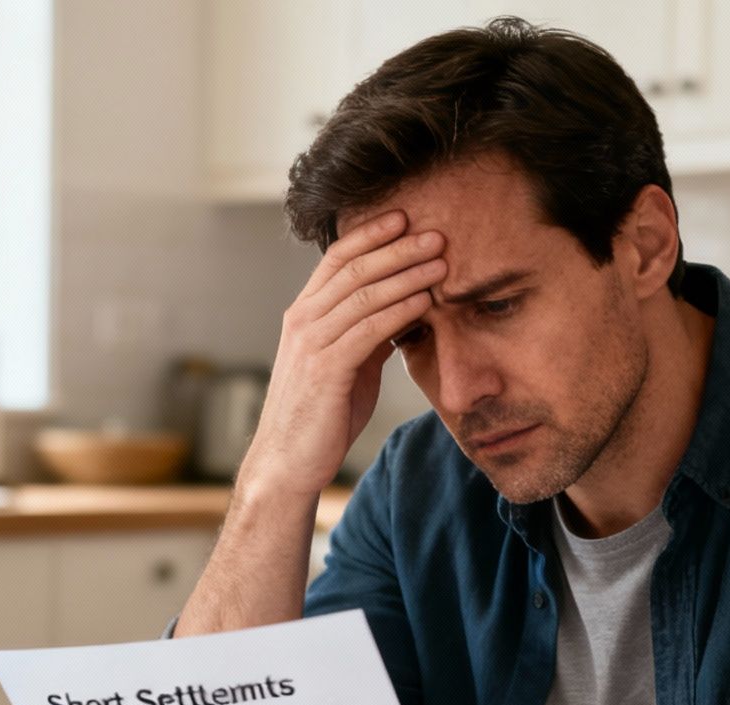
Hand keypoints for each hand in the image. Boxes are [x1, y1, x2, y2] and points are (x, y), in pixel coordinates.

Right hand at [238, 210, 446, 501]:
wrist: (288, 463)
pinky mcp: (324, 369)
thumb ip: (367, 335)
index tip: (405, 218)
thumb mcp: (348, 365)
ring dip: (406, 274)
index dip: (371, 235)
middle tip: (436, 232)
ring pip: (363, 294)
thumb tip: (403, 310)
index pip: (337, 259)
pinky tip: (426, 302)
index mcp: (304, 315)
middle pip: (354, 268)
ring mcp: (310, 344)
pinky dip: (399, 311)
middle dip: (397, 247)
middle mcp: (302, 321)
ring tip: (441, 261)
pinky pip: (368, 329)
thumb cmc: (320, 416)